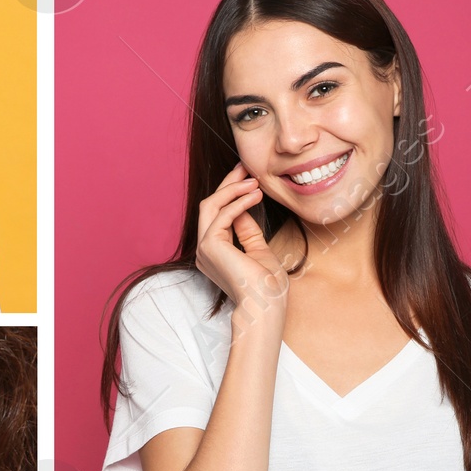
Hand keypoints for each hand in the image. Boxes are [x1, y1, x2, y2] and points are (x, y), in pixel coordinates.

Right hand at [194, 163, 288, 318]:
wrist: (265, 304)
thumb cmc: (266, 285)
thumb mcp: (258, 250)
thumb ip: (247, 231)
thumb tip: (244, 208)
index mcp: (214, 252)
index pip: (217, 213)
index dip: (231, 192)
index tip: (248, 176)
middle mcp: (205, 250)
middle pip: (209, 205)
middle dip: (228, 183)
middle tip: (246, 166)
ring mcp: (205, 249)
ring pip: (210, 206)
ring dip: (232, 189)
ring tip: (254, 180)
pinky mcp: (210, 246)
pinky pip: (222, 215)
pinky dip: (239, 202)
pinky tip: (255, 195)